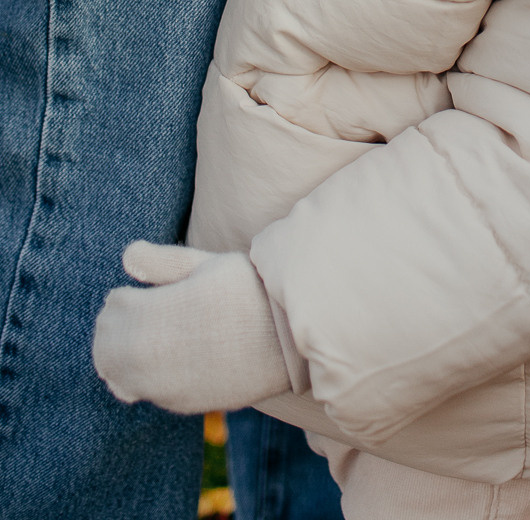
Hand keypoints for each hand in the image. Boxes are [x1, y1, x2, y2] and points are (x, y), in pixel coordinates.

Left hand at [93, 241, 292, 413]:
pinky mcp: (182, 404)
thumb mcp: (210, 265)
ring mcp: (167, 386)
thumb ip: (164, 262)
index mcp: (162, 314)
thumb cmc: (252, 290)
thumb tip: (126, 256)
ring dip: (125, 356)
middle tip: (142, 312)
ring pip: (118, 376)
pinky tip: (168, 359)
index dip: (125, 297)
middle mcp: (156, 357)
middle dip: (118, 328)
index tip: (141, 290)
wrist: (292, 338)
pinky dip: (144, 377)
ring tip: (151, 337)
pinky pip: (144, 393)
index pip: (115, 308)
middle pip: (106, 347)